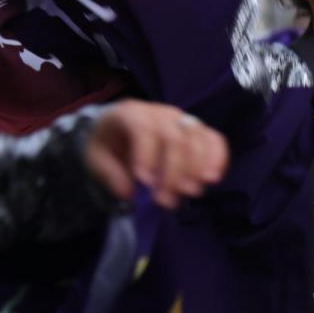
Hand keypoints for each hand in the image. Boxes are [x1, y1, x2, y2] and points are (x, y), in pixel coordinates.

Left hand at [85, 101, 229, 208]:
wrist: (119, 130)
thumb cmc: (108, 143)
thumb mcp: (96, 157)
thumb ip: (110, 174)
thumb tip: (130, 192)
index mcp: (130, 113)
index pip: (144, 128)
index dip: (147, 155)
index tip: (144, 182)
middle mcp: (160, 112)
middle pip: (175, 137)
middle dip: (173, 172)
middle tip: (165, 200)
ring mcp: (182, 119)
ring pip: (197, 139)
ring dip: (196, 170)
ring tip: (189, 193)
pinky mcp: (198, 130)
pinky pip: (215, 139)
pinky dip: (217, 159)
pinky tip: (212, 178)